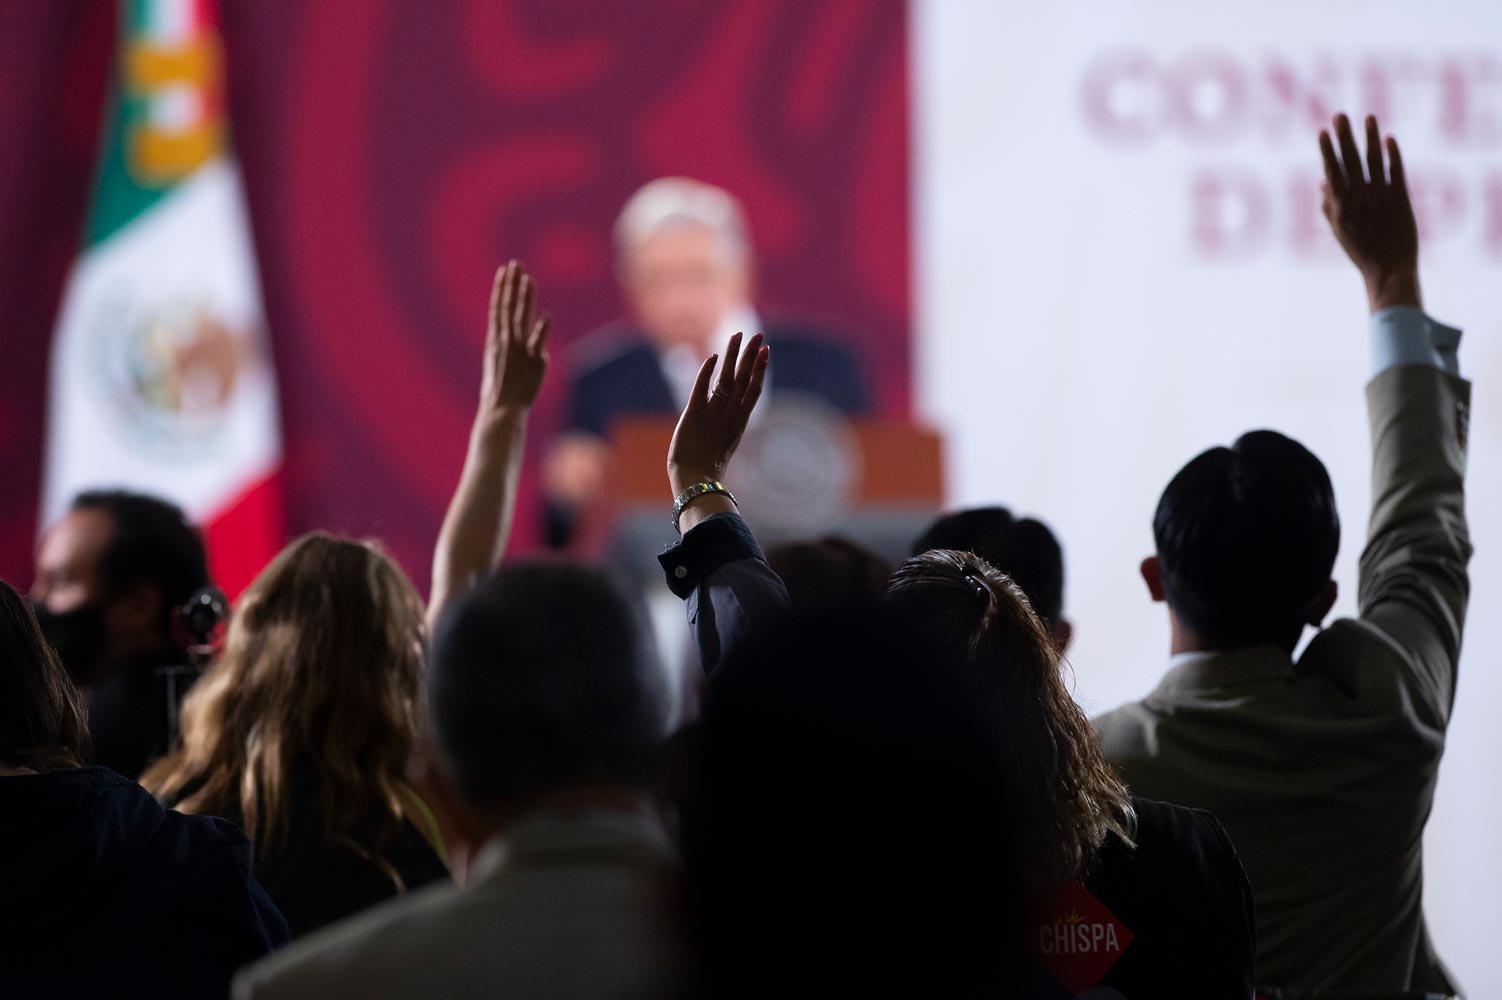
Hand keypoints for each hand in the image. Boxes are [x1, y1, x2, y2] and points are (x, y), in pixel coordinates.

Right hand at [479, 260, 550, 417]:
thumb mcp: (499, 365)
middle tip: (515, 264)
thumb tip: (519, 342)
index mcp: (495, 341)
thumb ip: (510, 349)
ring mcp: (519, 351)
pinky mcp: (533, 363)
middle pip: (508, 307)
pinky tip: (546, 315)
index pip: (498, 308)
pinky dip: (541, 331)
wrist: (501, 410)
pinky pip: (537, 344)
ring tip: (528, 279)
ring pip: (521, 319)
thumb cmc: (499, 391)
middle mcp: (505, 342)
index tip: (504, 271)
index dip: (501, 288)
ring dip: (524, 299)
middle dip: (511, 285)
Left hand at [667, 331, 768, 496]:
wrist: (696, 481)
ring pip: (726, 378)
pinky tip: (713, 356)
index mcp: (738, 421)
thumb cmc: (707, 467)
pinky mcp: (693, 414)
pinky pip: (701, 389)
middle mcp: (729, 414)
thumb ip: (728, 426)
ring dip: (732, 356)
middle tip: (759, 334)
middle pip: (744, 379)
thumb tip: (730, 418)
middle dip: (752, 355)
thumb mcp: (724, 443)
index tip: (765, 350)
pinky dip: (707, 372)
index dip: (760, 369)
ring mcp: (713, 413)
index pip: (753, 389)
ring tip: (738, 336)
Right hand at [1318, 114, 1420, 311]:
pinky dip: (1392, 155)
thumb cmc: (1361, 252)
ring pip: (1373, 161)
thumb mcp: (1338, 230)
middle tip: (1340, 115)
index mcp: (1340, 206)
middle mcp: (1359, 198)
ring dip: (1370, 138)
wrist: (1387, 270)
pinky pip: (1395, 172)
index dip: (1327, 150)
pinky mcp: (1401, 199)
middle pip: (1350, 161)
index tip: (1323, 131)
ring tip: (1368, 117)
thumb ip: (1328, 205)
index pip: (1332, 171)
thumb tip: (1321, 181)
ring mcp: (1380, 198)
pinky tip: (1389, 139)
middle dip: (1344, 137)